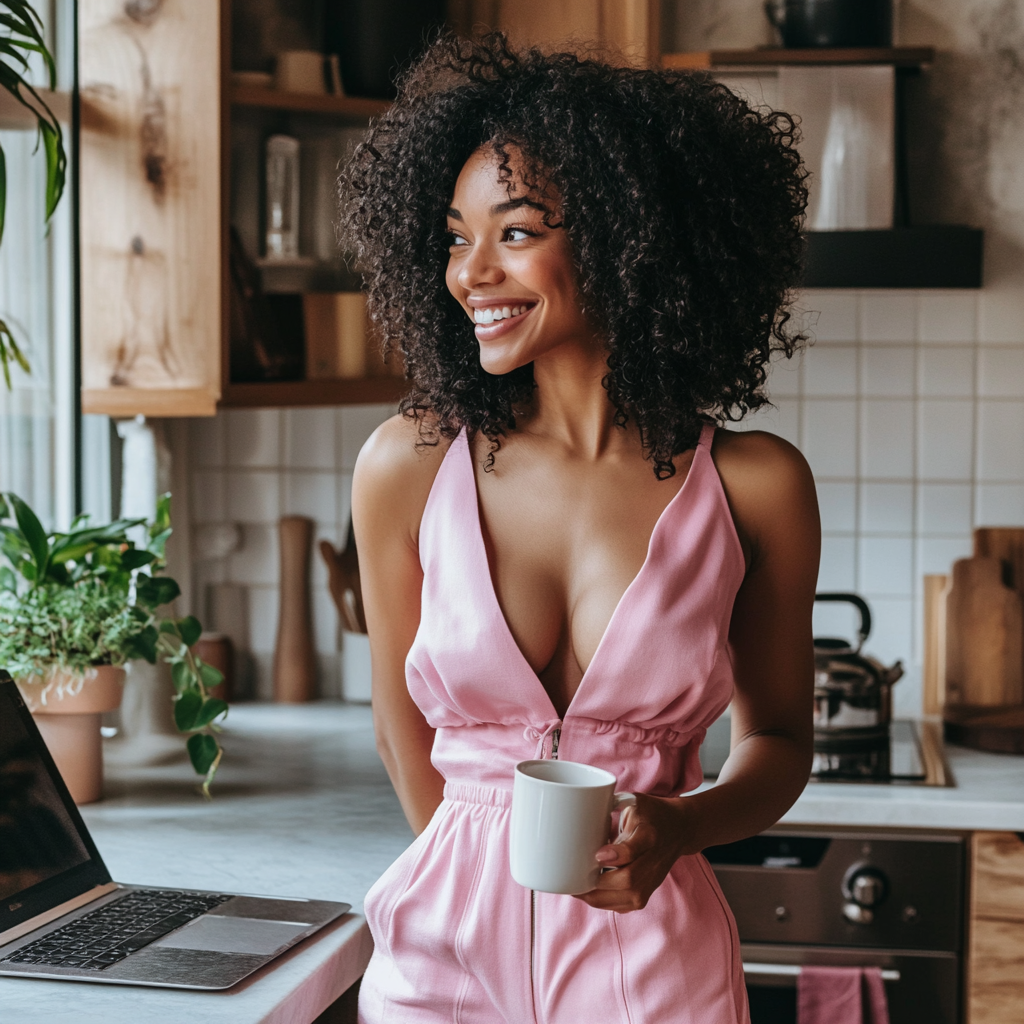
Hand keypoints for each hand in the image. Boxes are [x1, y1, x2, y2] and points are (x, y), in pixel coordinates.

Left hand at [573, 793, 689, 912]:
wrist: (680, 830)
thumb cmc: (652, 813)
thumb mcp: (636, 802)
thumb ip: (612, 805)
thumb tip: (583, 808)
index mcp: (649, 835)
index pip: (633, 850)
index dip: (615, 855)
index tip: (597, 855)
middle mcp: (653, 860)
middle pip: (627, 880)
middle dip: (598, 883)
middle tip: (573, 877)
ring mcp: (652, 880)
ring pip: (624, 897)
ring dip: (597, 896)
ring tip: (576, 888)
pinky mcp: (648, 892)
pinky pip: (624, 905)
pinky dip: (605, 902)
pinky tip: (590, 893)